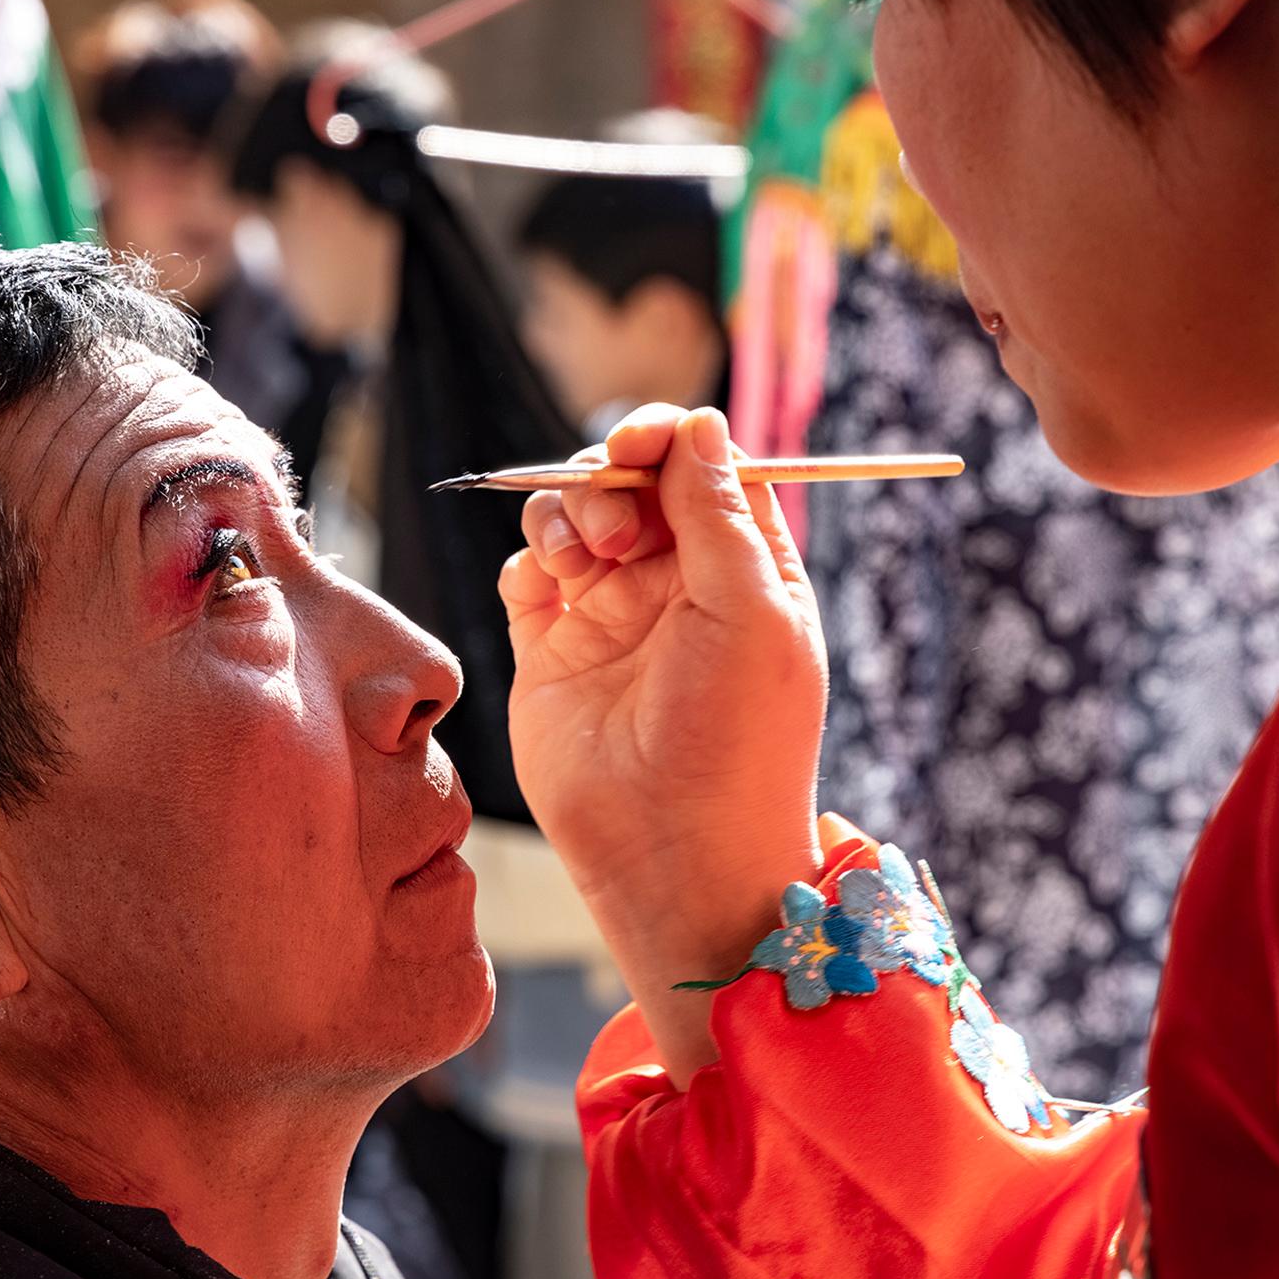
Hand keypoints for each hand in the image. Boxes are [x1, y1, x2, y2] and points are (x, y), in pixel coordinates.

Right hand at [499, 405, 828, 1081]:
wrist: (672, 855)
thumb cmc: (737, 739)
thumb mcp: (753, 611)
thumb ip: (721, 511)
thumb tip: (699, 424)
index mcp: (743, 572)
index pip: (706, 470)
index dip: (671, 440)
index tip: (642, 440)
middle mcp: (676, 587)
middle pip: (632, 482)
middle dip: (612, 476)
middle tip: (617, 526)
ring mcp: (609, 617)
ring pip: (573, 516)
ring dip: (569, 512)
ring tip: (585, 562)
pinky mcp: (550, 652)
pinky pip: (526, 573)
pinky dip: (529, 560)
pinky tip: (549, 589)